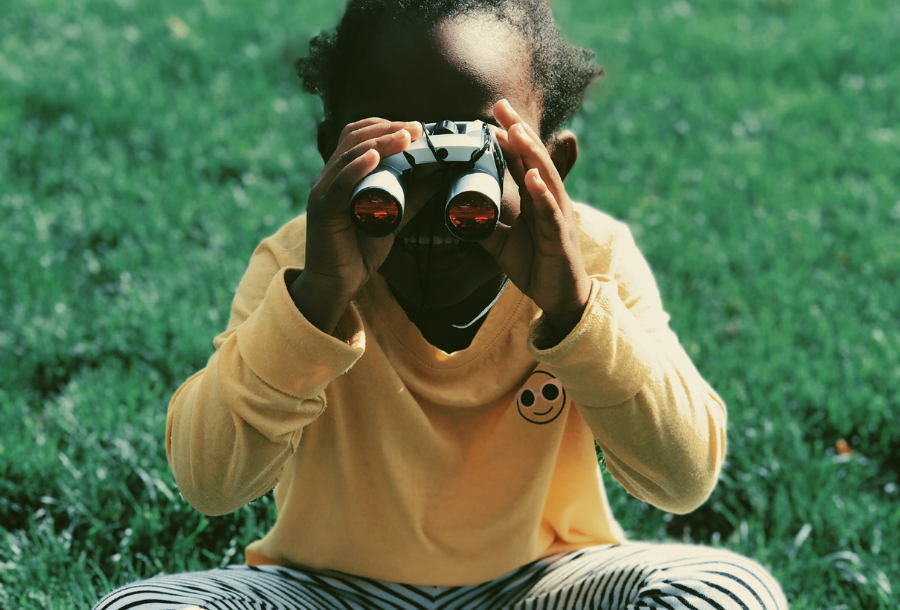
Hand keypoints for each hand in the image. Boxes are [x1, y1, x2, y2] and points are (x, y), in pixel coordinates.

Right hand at [293, 118, 422, 332]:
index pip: (359, 135)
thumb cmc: (359, 251)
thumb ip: (412, 198)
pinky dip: (357, 167)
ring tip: (406, 136)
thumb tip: (439, 177)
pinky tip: (375, 157)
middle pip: (354, 137)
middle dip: (388, 128)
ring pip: (349, 154)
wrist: (337, 284)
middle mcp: (328, 177)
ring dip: (380, 141)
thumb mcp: (393, 218)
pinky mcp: (323, 210)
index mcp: (341, 174)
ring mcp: (323, 191)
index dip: (386, 125)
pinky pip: (339, 183)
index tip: (417, 128)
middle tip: (417, 128)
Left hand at [480, 99, 590, 336]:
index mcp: (536, 199)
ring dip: (531, 153)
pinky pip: (551, 212)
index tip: (493, 116)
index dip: (509, 138)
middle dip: (519, 131)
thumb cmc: (536, 266)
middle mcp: (549, 201)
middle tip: (501, 106)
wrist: (558, 297)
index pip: (522, 161)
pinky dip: (543, 193)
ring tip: (516, 131)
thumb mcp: (501, 243)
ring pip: (545, 178)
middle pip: (534, 159)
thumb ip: (483, 225)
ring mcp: (557, 216)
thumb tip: (456, 212)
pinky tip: (533, 177)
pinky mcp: (560, 237)